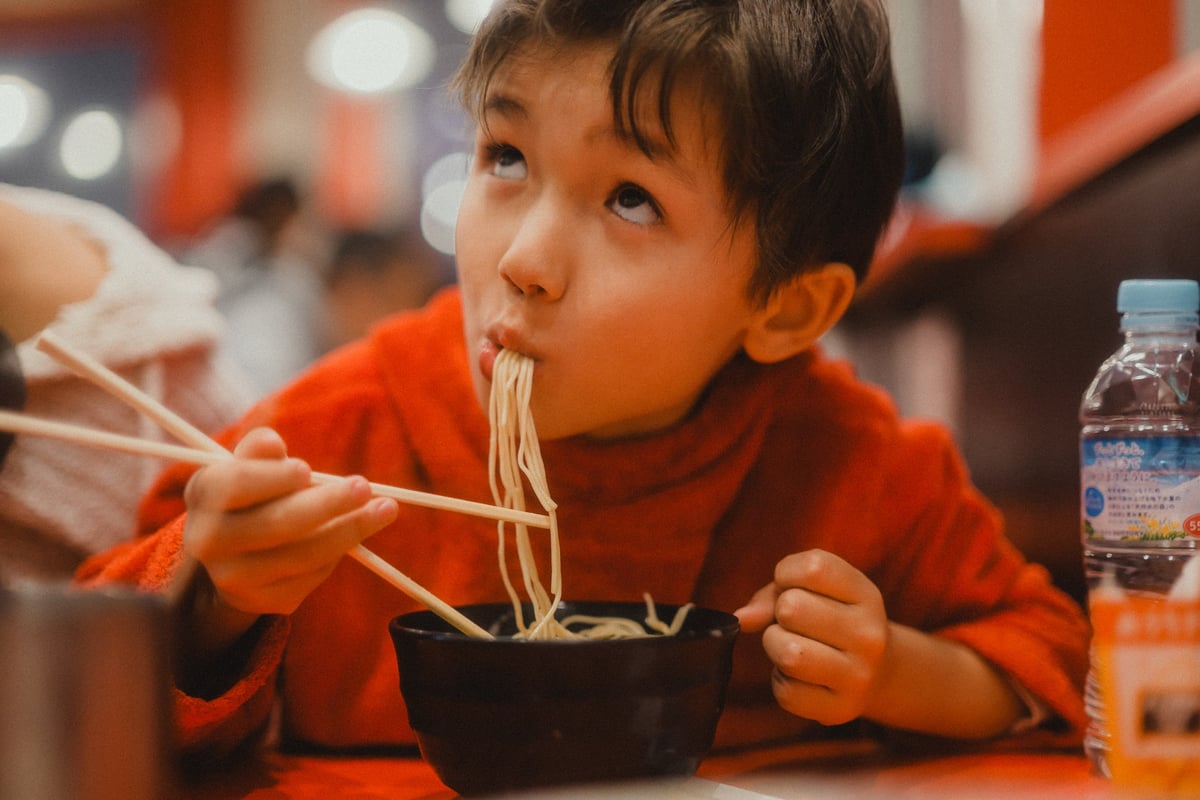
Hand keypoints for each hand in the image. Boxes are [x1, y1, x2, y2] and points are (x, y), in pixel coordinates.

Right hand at [183, 427, 398, 617]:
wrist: (232, 553)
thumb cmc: (251, 493)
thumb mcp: (250, 464)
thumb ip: (260, 449)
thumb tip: (272, 443)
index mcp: (202, 494)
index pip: (236, 485)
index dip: (275, 478)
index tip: (308, 470)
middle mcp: (208, 541)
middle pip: (277, 524)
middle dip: (328, 504)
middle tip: (365, 487)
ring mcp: (233, 577)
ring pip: (302, 555)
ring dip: (350, 530)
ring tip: (385, 509)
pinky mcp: (261, 601)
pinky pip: (310, 577)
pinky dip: (337, 553)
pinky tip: (355, 534)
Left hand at [735, 549, 888, 726]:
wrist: (879, 673)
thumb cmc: (831, 620)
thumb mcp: (815, 592)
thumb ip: (773, 594)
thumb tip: (742, 618)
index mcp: (865, 594)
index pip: (812, 568)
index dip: (786, 574)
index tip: (793, 586)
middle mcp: (869, 635)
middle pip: (792, 608)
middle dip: (779, 614)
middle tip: (793, 624)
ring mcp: (859, 675)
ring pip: (788, 653)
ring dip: (776, 648)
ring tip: (792, 647)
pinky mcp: (842, 709)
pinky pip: (786, 693)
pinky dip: (782, 683)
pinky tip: (800, 677)